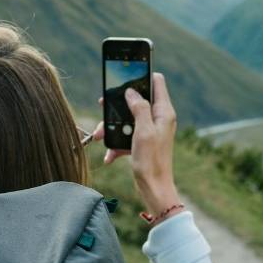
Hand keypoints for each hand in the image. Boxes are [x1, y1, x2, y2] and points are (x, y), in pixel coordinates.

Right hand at [92, 73, 180, 215]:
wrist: (154, 190)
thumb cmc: (152, 161)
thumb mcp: (144, 131)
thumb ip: (138, 107)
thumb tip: (131, 91)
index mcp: (164, 112)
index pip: (156, 81)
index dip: (142, 74)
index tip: (125, 73)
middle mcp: (158, 119)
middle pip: (136, 100)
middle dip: (117, 105)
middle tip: (102, 105)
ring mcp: (150, 131)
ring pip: (127, 119)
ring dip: (111, 127)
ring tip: (98, 136)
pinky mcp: (142, 143)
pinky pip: (125, 137)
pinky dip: (115, 144)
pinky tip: (108, 156)